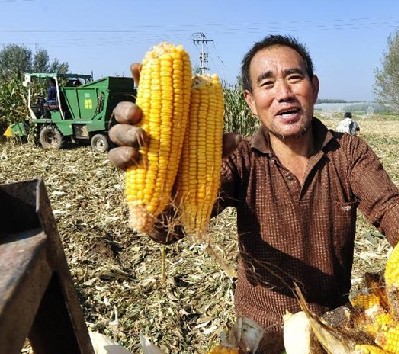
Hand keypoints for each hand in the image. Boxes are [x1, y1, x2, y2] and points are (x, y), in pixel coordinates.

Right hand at [108, 63, 241, 169]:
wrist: (186, 196)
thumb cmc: (195, 165)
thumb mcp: (210, 153)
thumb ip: (219, 145)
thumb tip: (236, 138)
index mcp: (161, 115)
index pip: (147, 90)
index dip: (140, 76)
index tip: (138, 66)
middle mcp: (142, 127)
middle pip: (125, 111)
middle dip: (127, 109)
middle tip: (139, 114)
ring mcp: (131, 146)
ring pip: (116, 132)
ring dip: (125, 132)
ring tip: (141, 138)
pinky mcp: (127, 166)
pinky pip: (115, 158)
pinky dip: (122, 156)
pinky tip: (134, 156)